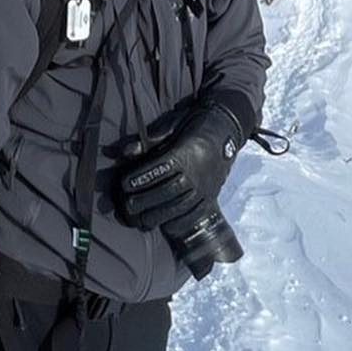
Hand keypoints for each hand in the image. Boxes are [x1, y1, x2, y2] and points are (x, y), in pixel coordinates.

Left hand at [117, 101, 244, 232]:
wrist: (227, 127)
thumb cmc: (194, 124)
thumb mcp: (172, 124)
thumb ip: (148, 140)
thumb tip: (124, 152)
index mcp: (186, 152)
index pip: (159, 169)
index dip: (140, 178)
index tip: (124, 184)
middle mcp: (197, 172)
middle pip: (168, 191)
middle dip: (145, 201)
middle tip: (128, 206)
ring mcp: (206, 186)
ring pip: (181, 206)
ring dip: (159, 216)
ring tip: (142, 220)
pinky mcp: (212, 195)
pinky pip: (196, 213)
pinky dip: (181, 223)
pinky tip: (167, 226)